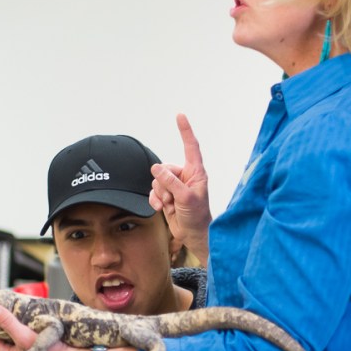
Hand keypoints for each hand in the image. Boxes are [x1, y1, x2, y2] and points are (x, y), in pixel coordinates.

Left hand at [0, 303, 75, 350]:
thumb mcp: (23, 334)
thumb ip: (6, 322)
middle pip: (0, 339)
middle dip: (1, 325)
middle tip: (1, 309)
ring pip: (11, 340)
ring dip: (12, 328)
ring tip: (13, 314)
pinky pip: (20, 342)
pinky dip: (21, 332)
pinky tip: (25, 324)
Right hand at [149, 113, 211, 264]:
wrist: (193, 235)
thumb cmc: (197, 217)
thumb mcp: (186, 198)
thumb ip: (171, 182)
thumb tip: (156, 168)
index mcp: (196, 172)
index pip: (190, 147)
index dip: (185, 131)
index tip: (180, 116)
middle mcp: (185, 176)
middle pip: (165, 169)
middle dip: (163, 185)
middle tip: (172, 199)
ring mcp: (175, 186)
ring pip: (157, 181)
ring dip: (159, 194)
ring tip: (169, 205)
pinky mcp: (167, 196)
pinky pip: (153, 191)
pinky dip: (154, 200)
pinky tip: (161, 208)